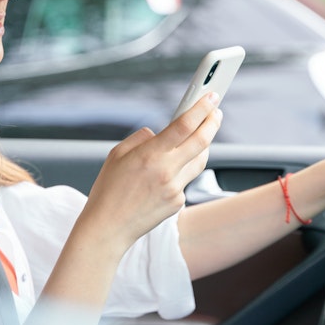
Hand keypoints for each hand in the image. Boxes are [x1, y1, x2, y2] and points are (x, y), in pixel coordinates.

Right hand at [83, 93, 222, 246]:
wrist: (108, 227)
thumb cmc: (109, 190)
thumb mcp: (117, 154)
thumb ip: (141, 138)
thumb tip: (159, 132)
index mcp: (150, 154)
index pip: (184, 125)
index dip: (201, 108)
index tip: (211, 97)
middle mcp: (166, 171)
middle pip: (202, 141)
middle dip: (212, 122)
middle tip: (216, 112)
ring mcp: (175, 188)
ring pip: (200, 161)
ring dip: (203, 145)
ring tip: (201, 134)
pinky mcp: (178, 203)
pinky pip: (186, 180)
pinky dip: (182, 171)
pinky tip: (168, 173)